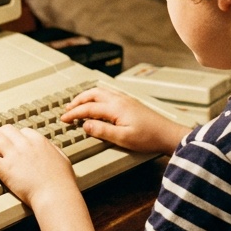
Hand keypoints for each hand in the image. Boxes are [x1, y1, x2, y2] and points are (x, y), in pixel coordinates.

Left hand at [0, 125, 78, 209]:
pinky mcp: (5, 168)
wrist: (55, 194)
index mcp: (39, 141)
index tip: (12, 141)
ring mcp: (14, 155)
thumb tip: (50, 149)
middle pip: (5, 130)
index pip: (22, 131)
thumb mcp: (62, 159)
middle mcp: (25, 144)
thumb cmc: (61, 182)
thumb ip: (53, 151)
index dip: (15, 136)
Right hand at [61, 85, 189, 154]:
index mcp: (115, 108)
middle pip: (92, 94)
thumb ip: (102, 131)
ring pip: (100, 91)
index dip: (74, 113)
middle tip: (67, 110)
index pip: (88, 108)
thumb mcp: (123, 138)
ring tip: (78, 105)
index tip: (64, 119)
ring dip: (86, 97)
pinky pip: (108, 93)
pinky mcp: (129, 102)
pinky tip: (97, 102)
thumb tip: (85, 125)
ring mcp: (125, 99)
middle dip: (77, 101)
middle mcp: (119, 99)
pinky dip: (96, 96)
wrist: (167, 134)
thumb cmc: (148, 137)